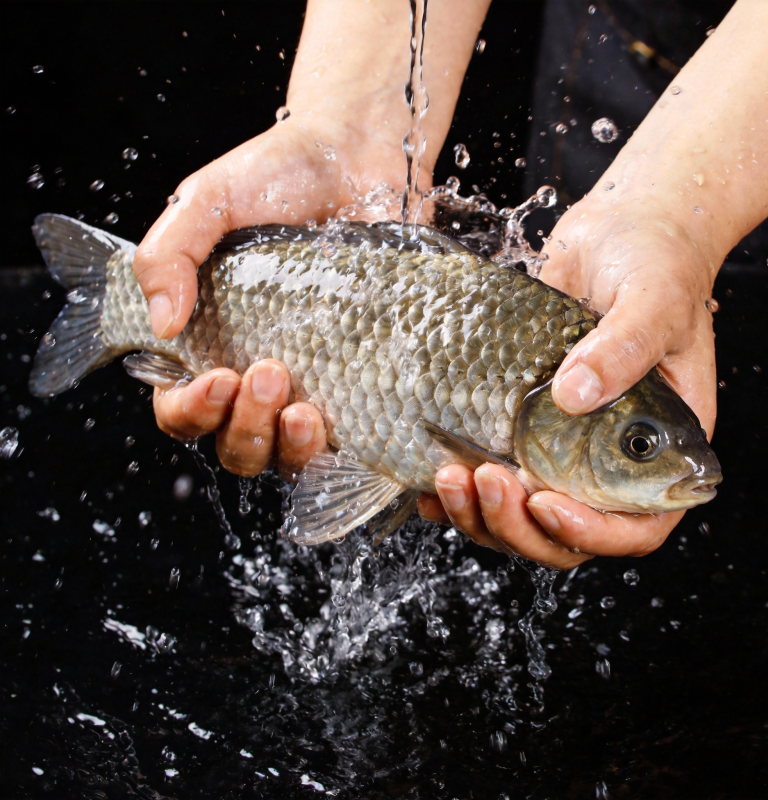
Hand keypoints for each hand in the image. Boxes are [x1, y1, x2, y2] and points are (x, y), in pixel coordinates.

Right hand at [133, 113, 420, 474]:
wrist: (358, 158)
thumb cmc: (278, 176)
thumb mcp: (208, 202)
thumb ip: (169, 255)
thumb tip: (163, 324)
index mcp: (211, 340)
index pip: (181, 405)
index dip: (190, 410)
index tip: (217, 378)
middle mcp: (258, 371)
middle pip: (234, 445)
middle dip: (243, 427)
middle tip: (268, 372)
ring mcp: (314, 381)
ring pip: (286, 456)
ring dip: (286, 447)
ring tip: (304, 409)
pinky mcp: (363, 380)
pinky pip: (347, 442)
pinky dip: (337, 448)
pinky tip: (337, 422)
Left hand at [419, 190, 718, 567]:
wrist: (616, 234)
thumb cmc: (656, 264)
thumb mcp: (654, 300)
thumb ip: (624, 348)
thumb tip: (575, 395)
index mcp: (657, 448)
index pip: (637, 526)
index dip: (593, 531)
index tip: (546, 502)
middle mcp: (608, 460)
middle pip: (567, 536)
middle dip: (521, 524)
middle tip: (489, 481)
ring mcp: (560, 448)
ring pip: (520, 517)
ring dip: (482, 512)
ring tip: (451, 475)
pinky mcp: (519, 429)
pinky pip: (490, 480)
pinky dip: (458, 493)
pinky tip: (429, 480)